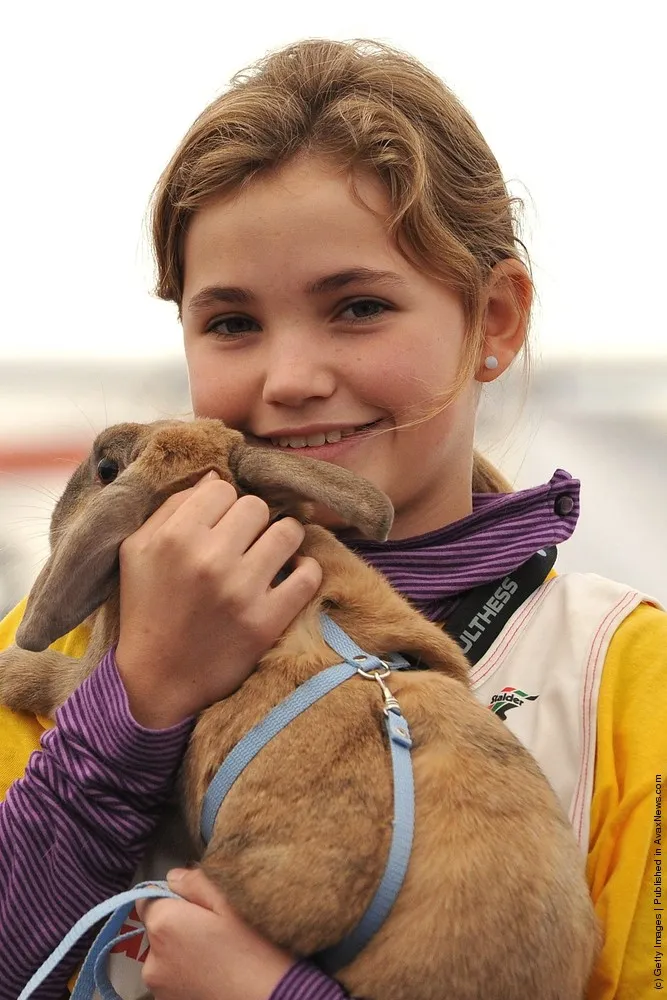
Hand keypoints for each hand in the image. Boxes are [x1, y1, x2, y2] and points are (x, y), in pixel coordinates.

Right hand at [115, 472, 321, 727]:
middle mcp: (210, 559)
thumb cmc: (146, 608)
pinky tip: (288, 577)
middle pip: (256, 506)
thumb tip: (216, 478)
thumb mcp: (137, 550)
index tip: (219, 524)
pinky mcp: (267, 620)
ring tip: (270, 554)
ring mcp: (242, 590)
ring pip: (288, 531)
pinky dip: (304, 572)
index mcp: (174, 538)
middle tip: (244, 541)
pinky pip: (308, 575)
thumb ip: (171, 507)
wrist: (158, 679)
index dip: (222, 504)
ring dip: (281, 540)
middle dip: (251, 520)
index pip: (222, 488)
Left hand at [135, 868, 294, 999]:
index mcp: (164, 925)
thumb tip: (173, 877)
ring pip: (165, 956)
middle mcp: (152, 960)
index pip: (148, 899)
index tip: (200, 905)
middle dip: (178, 926)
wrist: (272, 997)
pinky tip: (214, 974)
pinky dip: (187, 974)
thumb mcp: (230, 902)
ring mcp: (159, 989)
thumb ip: (196, 882)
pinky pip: (173, 979)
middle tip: (215, 931)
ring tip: (217, 955)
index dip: (173, 898)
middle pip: (157, 930)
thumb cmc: (253, 950)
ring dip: (182, 952)